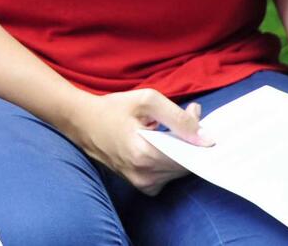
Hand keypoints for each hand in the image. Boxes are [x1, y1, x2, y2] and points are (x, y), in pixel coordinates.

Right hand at [70, 89, 211, 194]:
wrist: (82, 122)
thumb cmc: (112, 108)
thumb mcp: (145, 100)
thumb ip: (178, 117)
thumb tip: (206, 137)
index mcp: (144, 154)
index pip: (188, 156)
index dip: (198, 140)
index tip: (199, 122)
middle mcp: (145, 176)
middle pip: (185, 165)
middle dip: (190, 142)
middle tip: (185, 118)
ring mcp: (143, 185)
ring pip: (178, 171)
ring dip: (181, 151)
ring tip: (167, 129)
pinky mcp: (142, 187)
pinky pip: (168, 176)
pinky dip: (170, 161)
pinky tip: (160, 145)